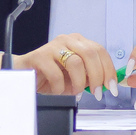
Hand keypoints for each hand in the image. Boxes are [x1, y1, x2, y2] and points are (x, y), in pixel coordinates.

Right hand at [0, 34, 116, 98]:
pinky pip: (56, 73)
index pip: (100, 51)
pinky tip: (58, 91)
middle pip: (91, 54)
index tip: (112, 88)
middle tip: (97, 94)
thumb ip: (89, 76)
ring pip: (76, 63)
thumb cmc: (51, 75)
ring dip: (79, 83)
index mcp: (79, 42)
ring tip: (75, 93)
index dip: (109, 70)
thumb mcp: (74, 76)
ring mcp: (52, 47)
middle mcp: (67, 40)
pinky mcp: (38, 56)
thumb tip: (106, 84)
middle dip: (97, 76)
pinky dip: (60, 87)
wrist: (23, 73)